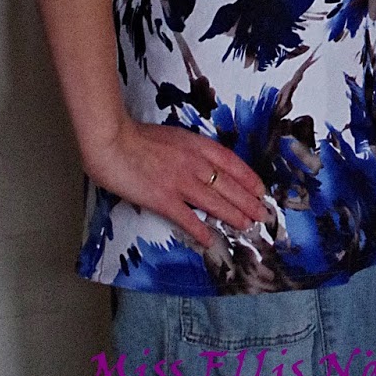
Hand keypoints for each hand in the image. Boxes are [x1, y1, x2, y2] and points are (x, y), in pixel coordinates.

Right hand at [83, 116, 272, 250]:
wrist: (112, 141)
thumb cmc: (136, 137)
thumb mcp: (173, 136)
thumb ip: (189, 150)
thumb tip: (202, 165)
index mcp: (196, 145)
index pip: (232, 163)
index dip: (249, 178)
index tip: (260, 189)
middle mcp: (194, 163)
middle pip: (229, 185)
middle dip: (248, 202)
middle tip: (262, 214)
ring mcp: (180, 182)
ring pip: (215, 202)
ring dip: (234, 216)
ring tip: (247, 226)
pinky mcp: (163, 199)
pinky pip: (187, 218)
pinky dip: (201, 230)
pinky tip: (210, 239)